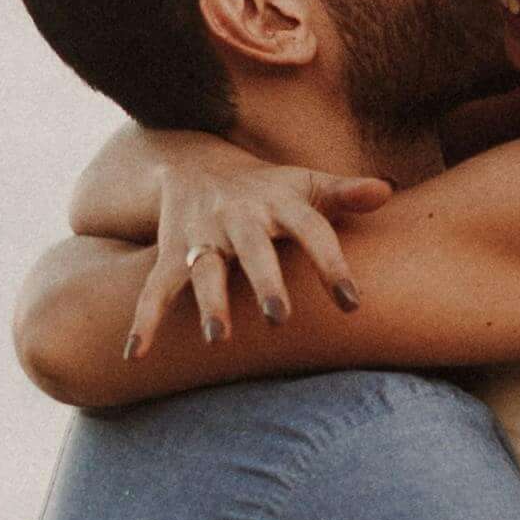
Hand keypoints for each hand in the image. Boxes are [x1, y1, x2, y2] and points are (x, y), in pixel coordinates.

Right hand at [129, 156, 387, 353]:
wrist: (194, 164)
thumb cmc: (267, 188)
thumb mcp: (304, 183)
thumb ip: (343, 193)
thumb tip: (384, 191)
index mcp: (279, 202)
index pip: (311, 229)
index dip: (330, 264)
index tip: (351, 302)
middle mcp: (239, 219)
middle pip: (254, 249)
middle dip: (265, 281)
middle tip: (279, 318)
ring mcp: (203, 238)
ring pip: (205, 270)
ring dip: (210, 303)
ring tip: (218, 338)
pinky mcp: (172, 254)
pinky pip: (156, 288)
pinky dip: (144, 320)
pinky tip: (135, 355)